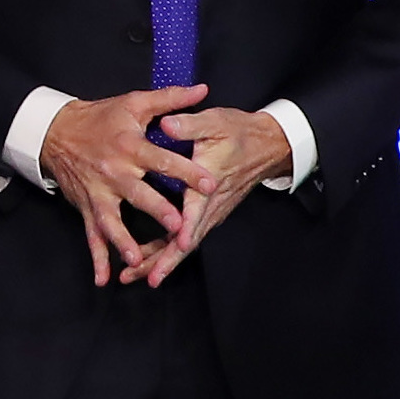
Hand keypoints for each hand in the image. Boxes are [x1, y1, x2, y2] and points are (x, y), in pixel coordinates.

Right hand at [40, 85, 216, 286]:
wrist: (55, 130)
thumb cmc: (100, 117)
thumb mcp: (133, 102)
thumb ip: (170, 98)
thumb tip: (202, 89)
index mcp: (129, 145)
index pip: (162, 159)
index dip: (186, 171)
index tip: (208, 182)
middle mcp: (114, 171)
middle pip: (138, 194)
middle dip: (158, 211)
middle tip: (179, 226)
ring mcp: (98, 192)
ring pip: (111, 219)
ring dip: (122, 239)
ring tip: (135, 257)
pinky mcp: (87, 206)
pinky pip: (91, 235)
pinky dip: (97, 257)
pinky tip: (103, 278)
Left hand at [121, 107, 292, 286]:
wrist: (266, 144)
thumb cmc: (238, 132)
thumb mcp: (214, 122)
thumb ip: (189, 126)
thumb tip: (167, 125)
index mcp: (210, 184)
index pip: (199, 211)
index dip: (188, 227)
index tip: (178, 243)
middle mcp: (211, 206)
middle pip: (187, 241)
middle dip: (163, 260)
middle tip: (139, 276)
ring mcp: (210, 213)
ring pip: (185, 245)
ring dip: (160, 260)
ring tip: (133, 275)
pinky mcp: (207, 214)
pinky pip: (186, 238)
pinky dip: (167, 251)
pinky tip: (148, 260)